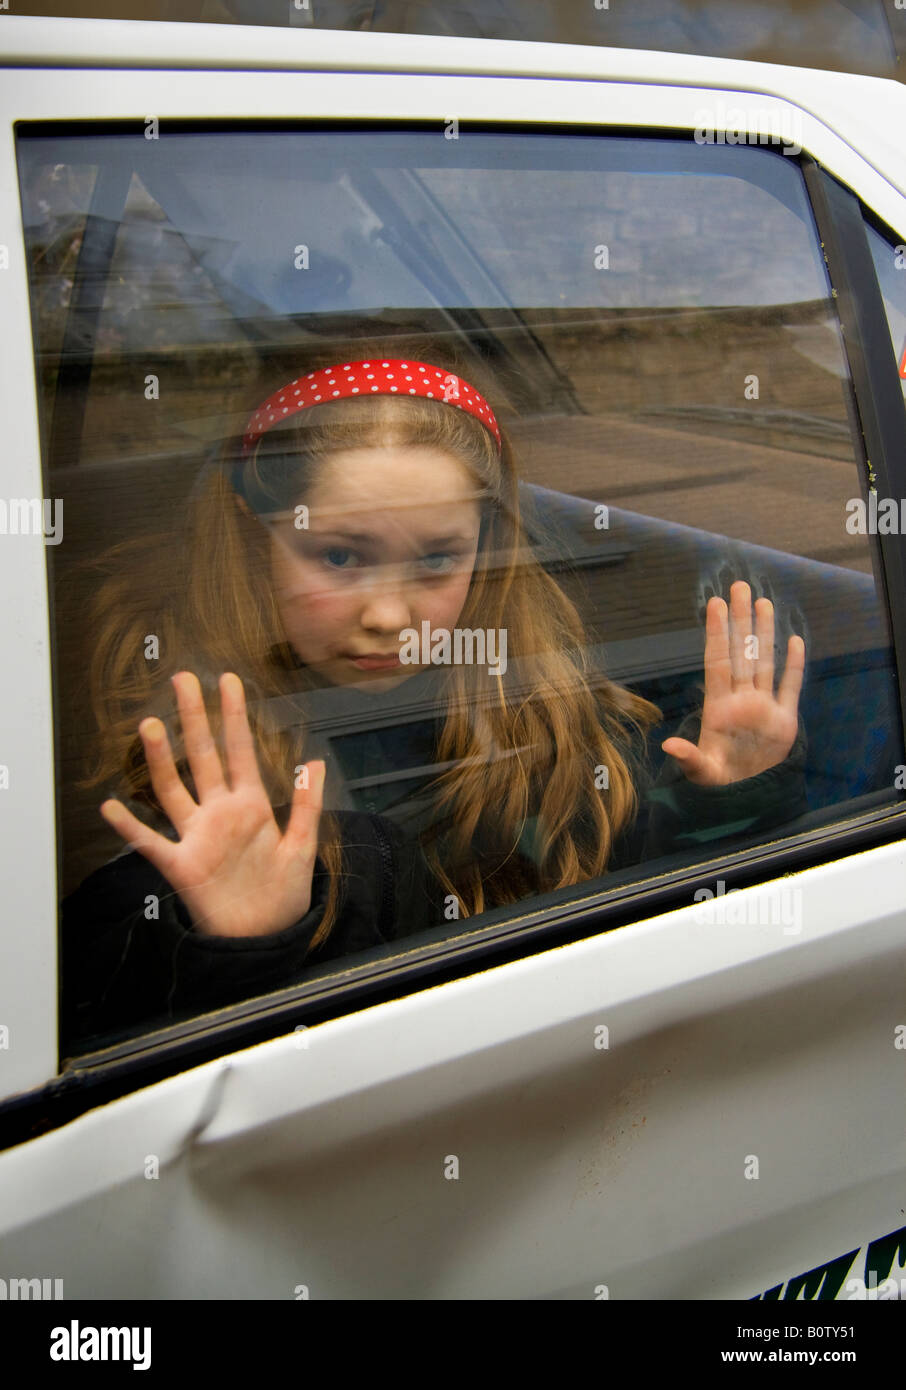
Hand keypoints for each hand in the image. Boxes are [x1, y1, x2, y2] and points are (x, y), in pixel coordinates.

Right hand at [100, 671, 323, 937]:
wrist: (265, 937)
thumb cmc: (282, 894)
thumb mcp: (301, 847)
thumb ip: (306, 805)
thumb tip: (315, 762)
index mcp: (251, 806)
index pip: (240, 751)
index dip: (234, 717)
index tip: (227, 682)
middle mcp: (220, 814)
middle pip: (203, 757)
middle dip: (195, 719)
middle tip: (183, 681)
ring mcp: (198, 837)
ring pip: (174, 789)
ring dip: (162, 759)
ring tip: (151, 725)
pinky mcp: (182, 866)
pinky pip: (151, 843)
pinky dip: (130, 827)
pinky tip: (110, 807)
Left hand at [661, 580, 804, 785]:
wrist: (743, 794)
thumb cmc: (717, 780)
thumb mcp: (702, 771)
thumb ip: (689, 757)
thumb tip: (669, 747)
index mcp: (719, 706)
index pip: (718, 661)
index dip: (716, 633)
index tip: (714, 604)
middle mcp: (741, 699)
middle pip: (741, 651)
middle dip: (740, 619)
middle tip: (739, 586)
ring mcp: (763, 706)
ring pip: (764, 661)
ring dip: (765, 633)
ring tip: (764, 602)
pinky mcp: (784, 719)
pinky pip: (790, 686)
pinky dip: (794, 666)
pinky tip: (794, 641)